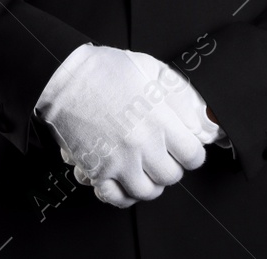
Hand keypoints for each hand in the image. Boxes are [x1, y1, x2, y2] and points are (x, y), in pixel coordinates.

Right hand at [36, 44, 206, 206]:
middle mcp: (141, 143)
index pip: (193, 156)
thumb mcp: (152, 71)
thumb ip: (181, 96)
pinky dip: (123, 193)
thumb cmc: (105, 69)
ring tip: (143, 168)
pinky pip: (117, 197)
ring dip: (148, 182)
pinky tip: (123, 179)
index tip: (185, 148)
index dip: (191, 152)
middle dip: (170, 166)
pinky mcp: (96, 169)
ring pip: (146, 191)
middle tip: (161, 154)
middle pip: (171, 176)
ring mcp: (118, 159)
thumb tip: (202, 118)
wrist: (63, 75)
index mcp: (159, 118)